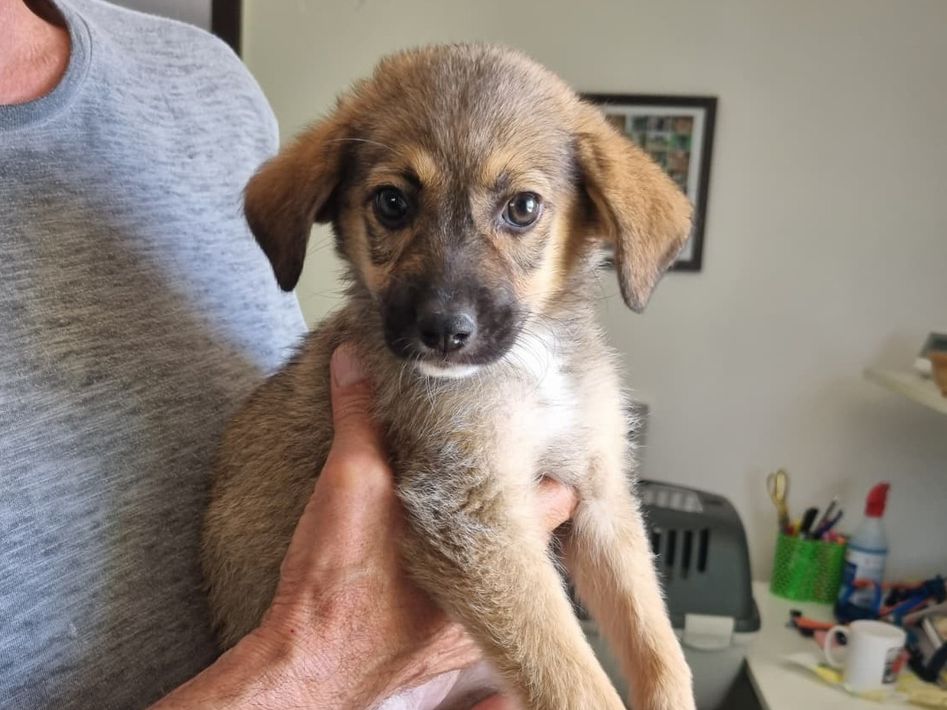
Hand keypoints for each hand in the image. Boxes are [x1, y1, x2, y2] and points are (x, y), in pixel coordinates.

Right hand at [152, 344, 576, 708]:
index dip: (547, 466)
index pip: (557, 497)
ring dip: (495, 547)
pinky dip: (463, 587)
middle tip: (502, 470)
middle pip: (538, 537)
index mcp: (493, 539)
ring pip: (511, 579)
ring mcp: (471, 628)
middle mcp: (494, 585)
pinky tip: (426, 572)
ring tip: (462, 519)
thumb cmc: (336, 585)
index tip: (536, 441)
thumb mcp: (347, 481)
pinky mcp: (444, 654)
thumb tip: (356, 360)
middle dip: (520, 503)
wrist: (308, 665)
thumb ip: (360, 416)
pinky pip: (473, 613)